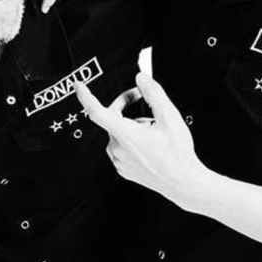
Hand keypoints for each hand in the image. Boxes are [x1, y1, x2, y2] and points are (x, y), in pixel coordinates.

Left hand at [75, 73, 209, 209]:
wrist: (183, 182)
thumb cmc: (177, 153)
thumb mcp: (170, 116)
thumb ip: (153, 93)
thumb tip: (141, 79)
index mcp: (125, 134)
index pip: (96, 111)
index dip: (85, 96)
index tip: (78, 86)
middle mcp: (117, 148)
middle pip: (112, 117)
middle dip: (124, 105)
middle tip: (140, 97)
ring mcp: (118, 160)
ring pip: (119, 132)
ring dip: (132, 125)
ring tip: (154, 131)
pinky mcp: (122, 168)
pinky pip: (121, 147)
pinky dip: (132, 140)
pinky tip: (150, 144)